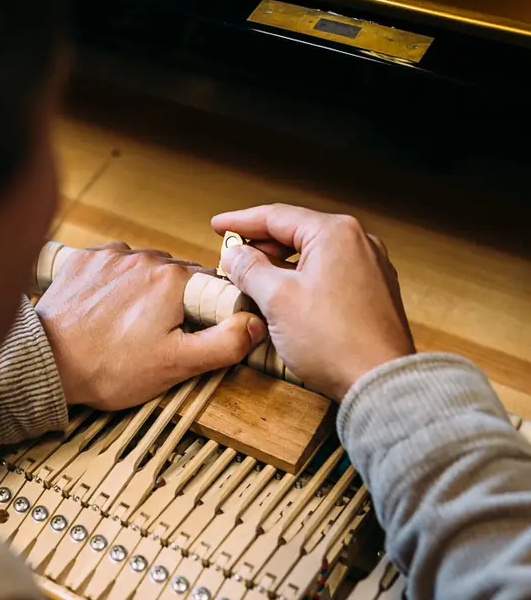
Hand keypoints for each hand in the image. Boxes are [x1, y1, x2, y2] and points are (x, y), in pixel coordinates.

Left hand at [35, 243, 266, 409]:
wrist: (48, 364)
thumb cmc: (108, 368)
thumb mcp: (177, 366)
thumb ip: (224, 344)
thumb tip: (255, 325)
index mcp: (173, 280)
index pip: (212, 284)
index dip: (208, 309)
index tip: (191, 331)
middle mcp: (144, 258)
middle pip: (179, 274)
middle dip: (176, 300)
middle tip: (158, 334)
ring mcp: (111, 256)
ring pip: (146, 268)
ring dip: (146, 289)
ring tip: (129, 324)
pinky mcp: (85, 259)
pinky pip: (115, 264)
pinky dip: (117, 282)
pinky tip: (108, 310)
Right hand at [212, 204, 414, 402]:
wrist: (380, 383)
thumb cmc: (334, 341)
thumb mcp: (278, 299)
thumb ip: (250, 269)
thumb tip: (235, 255)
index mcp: (336, 233)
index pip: (277, 216)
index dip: (241, 221)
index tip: (219, 225)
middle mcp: (359, 243)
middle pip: (297, 233)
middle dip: (261, 245)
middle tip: (232, 256)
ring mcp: (371, 268)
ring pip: (314, 256)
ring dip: (281, 264)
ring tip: (253, 277)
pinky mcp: (373, 294)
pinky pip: (330, 275)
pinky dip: (303, 279)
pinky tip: (286, 295)